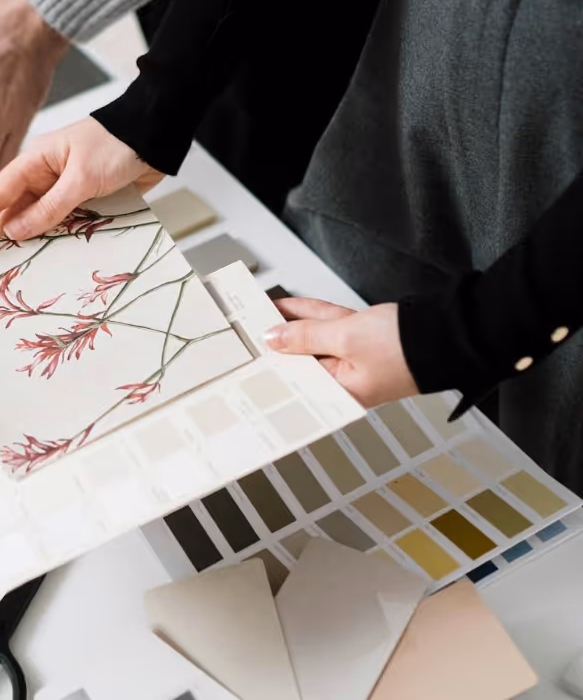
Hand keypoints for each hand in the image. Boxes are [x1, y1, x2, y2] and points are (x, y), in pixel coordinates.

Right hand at [0, 116, 162, 258]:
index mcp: (35, 161)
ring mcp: (66, 190)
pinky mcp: (86, 201)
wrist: (157, 134)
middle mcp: (45, 176)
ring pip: (41, 224)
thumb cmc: (118, 143)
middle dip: (6, 242)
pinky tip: (63, 259)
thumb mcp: (81, 178)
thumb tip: (15, 232)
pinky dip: (64, 241)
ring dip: (39, 244)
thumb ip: (50, 207)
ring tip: (29, 271)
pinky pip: (67, 226)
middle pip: (16, 215)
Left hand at [263, 298, 418, 407]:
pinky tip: (292, 308)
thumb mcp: (346, 337)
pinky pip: (332, 327)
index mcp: (342, 393)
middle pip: (303, 356)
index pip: (296, 376)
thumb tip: (275, 339)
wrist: (451, 331)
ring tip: (265, 312)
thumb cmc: (408, 348)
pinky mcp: (365, 340)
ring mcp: (357, 359)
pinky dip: (315, 317)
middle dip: (278, 339)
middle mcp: (348, 380)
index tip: (251, 346)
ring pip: (315, 337)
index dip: (272, 360)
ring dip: (293, 323)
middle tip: (251, 325)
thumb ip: (306, 337)